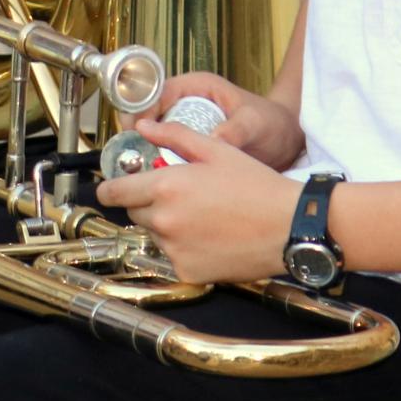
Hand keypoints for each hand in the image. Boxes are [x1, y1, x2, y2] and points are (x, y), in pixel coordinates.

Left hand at [94, 116, 299, 284]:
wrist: (289, 226)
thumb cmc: (256, 185)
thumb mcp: (215, 150)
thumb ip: (173, 136)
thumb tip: (143, 127)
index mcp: (165, 187)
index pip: (115, 193)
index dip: (110, 189)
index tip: (111, 189)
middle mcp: (164, 221)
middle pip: (136, 213)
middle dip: (148, 203)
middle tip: (180, 196)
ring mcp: (175, 250)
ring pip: (156, 236)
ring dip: (168, 226)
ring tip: (204, 216)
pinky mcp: (188, 272)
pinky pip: (174, 257)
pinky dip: (185, 249)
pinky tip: (212, 237)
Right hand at [150, 72, 304, 170]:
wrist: (285, 141)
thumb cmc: (272, 124)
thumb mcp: (255, 124)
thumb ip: (235, 131)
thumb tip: (213, 141)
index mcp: (198, 87)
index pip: (159, 90)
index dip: (143, 107)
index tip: (135, 129)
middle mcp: (187, 103)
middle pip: (149, 113)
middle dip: (137, 133)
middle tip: (129, 155)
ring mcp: (186, 125)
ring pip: (154, 135)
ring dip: (145, 151)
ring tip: (139, 172)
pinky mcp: (189, 145)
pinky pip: (166, 151)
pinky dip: (158, 163)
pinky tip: (158, 181)